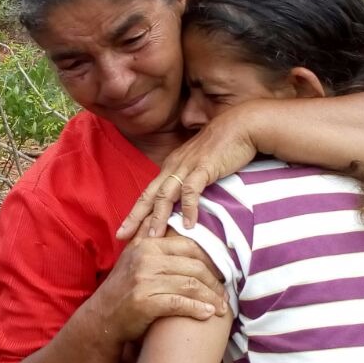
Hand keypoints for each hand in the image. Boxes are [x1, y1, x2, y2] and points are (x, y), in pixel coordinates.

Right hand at [89, 230, 228, 348]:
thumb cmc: (122, 288)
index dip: (210, 261)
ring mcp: (144, 280)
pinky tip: (208, 315)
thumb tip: (163, 215)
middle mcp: (146, 259)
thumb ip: (148, 236)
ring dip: (211, 299)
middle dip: (214, 283)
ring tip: (221, 308)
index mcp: (147, 245)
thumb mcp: (132, 256)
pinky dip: (198, 310)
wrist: (101, 317)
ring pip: (190, 285)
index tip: (221, 274)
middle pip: (194, 266)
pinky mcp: (145, 302)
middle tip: (225, 295)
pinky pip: (180, 304)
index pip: (189, 247)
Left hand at [116, 105, 262, 240]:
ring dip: (159, 217)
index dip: (136, 213)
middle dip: (135, 217)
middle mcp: (173, 166)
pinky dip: (189, 208)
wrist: (241, 125)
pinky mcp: (203, 168)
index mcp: (171, 167)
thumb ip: (191, 181)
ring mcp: (187, 166)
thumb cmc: (223, 146)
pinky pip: (192, 190)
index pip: (149, 193)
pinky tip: (189, 225)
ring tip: (154, 237)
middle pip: (149, 195)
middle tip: (122, 236)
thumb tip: (188, 203)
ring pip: (166, 194)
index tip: (124, 231)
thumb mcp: (200, 165)